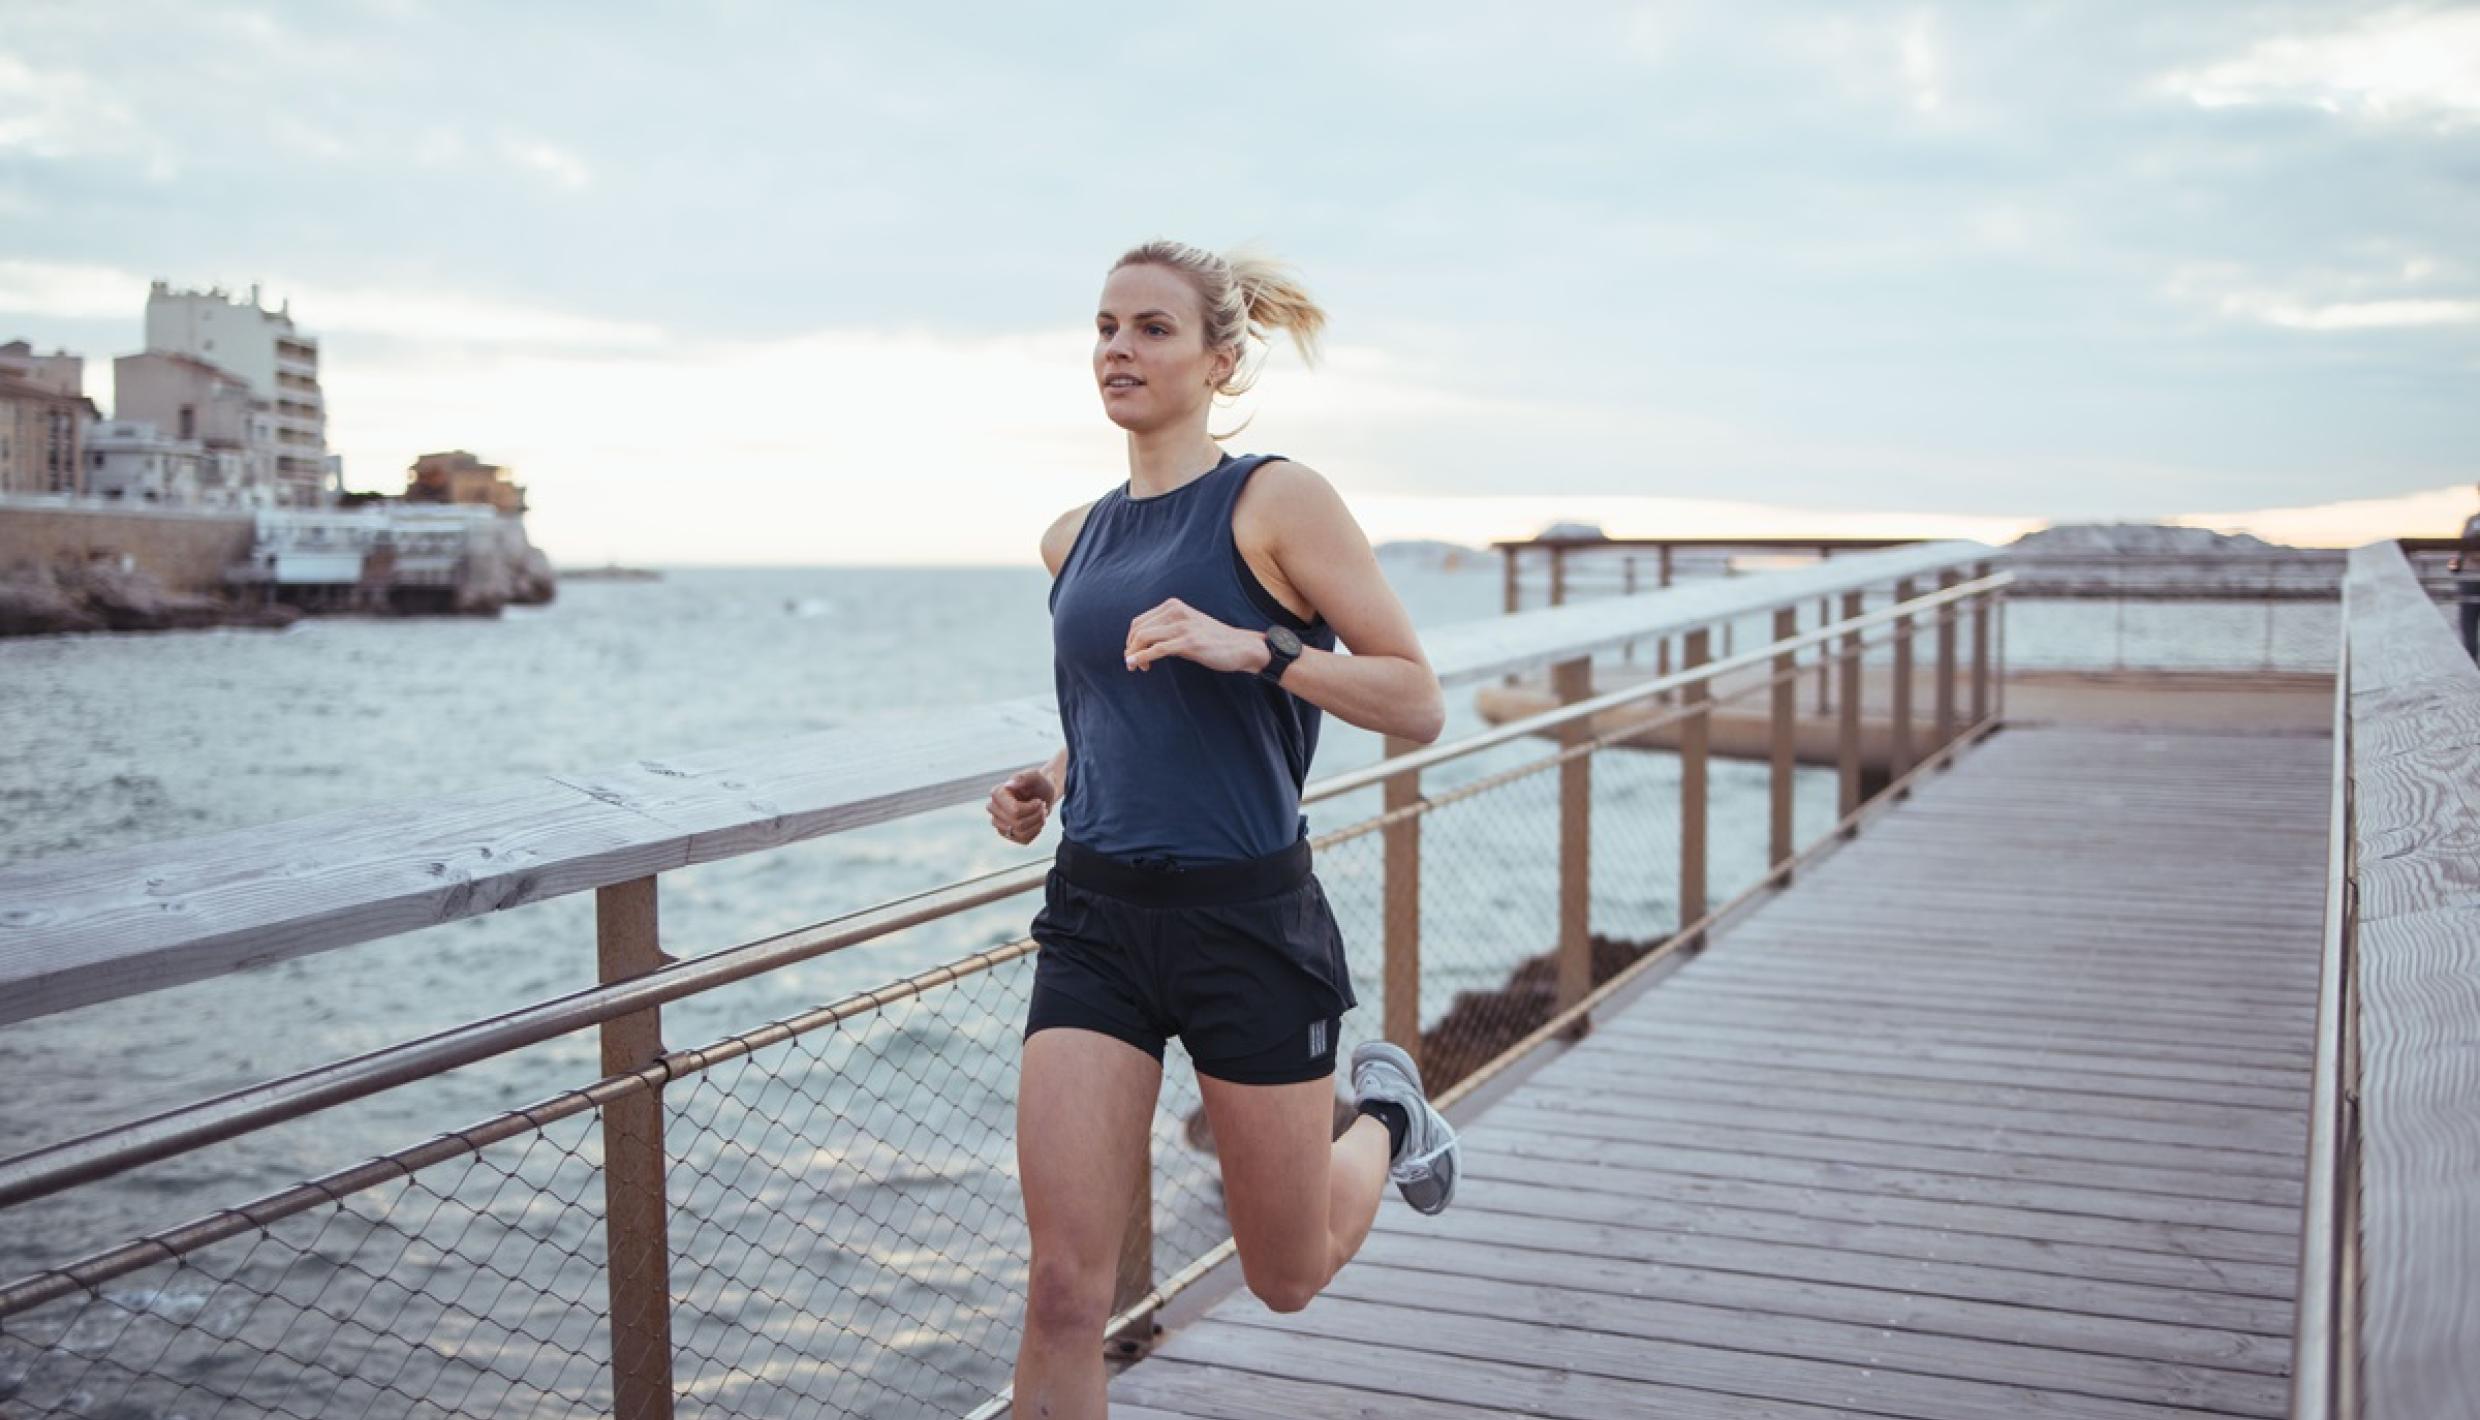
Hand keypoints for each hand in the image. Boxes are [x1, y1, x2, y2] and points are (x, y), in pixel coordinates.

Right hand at [988, 767, 1056, 844]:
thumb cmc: (1038, 783)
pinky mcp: (1007, 833)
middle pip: (1018, 823)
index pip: (1015, 811)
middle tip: (1042, 807)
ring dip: (1037, 824)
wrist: (1043, 793)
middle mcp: (993, 808)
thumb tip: (1008, 785)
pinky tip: (1037, 821)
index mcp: (997, 793)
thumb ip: (1023, 777)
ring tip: (1041, 814)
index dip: (1032, 808)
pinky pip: (1023, 840)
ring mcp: (998, 822)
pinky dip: (1036, 831)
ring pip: (1021, 833)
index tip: (1038, 801)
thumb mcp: (1035, 776)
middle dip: (1036, 816)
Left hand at [1124, 597, 1267, 674]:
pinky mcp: (1189, 642)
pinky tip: (1137, 665)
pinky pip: (1158, 649)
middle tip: (1133, 664)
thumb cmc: (1214, 639)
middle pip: (1138, 629)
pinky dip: (1142, 657)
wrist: (1242, 646)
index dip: (1132, 640)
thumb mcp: (1188, 626)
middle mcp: (1176, 612)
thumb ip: (1168, 628)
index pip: (1139, 621)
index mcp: (1174, 606)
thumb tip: (1143, 643)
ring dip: (1134, 655)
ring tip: (1136, 667)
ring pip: (1144, 638)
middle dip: (1130, 648)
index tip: (1134, 655)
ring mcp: (1183, 626)